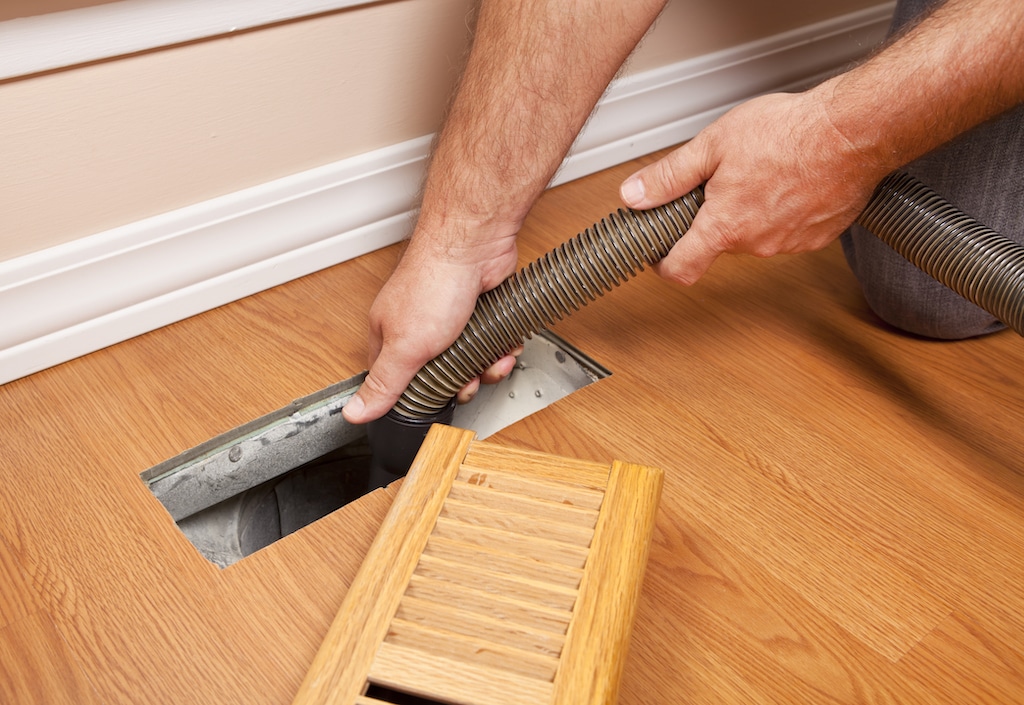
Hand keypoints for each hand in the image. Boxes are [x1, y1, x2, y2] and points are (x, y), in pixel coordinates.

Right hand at [342, 231, 519, 423]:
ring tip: (492, 362)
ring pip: (469, 360)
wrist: (475, 245)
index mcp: (390, 335)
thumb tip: (354, 411)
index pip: (395, 380)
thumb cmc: (435, 282)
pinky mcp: (478, 311)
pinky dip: (500, 347)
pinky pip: (489, 342)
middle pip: (439, 375)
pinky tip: (504, 345)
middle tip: (468, 382)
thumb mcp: (405, 347)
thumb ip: (383, 382)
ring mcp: (450, 318)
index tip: (434, 402)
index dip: (416, 397)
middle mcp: (418, 326)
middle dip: (460, 383)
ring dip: (486, 366)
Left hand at [619, 89, 887, 283]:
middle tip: (722, 180)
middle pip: (718, 243)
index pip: (680, 270)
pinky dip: (781, 212)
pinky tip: (789, 181)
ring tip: (762, 173)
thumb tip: (633, 196)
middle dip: (713, 217)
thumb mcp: (713, 145)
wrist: (853, 130)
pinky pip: (786, 231)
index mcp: (724, 226)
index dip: (662, 265)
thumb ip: (669, 177)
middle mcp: (756, 244)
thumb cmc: (789, 133)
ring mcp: (789, 243)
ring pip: (753, 236)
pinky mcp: (817, 237)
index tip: (657, 253)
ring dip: (749, 213)